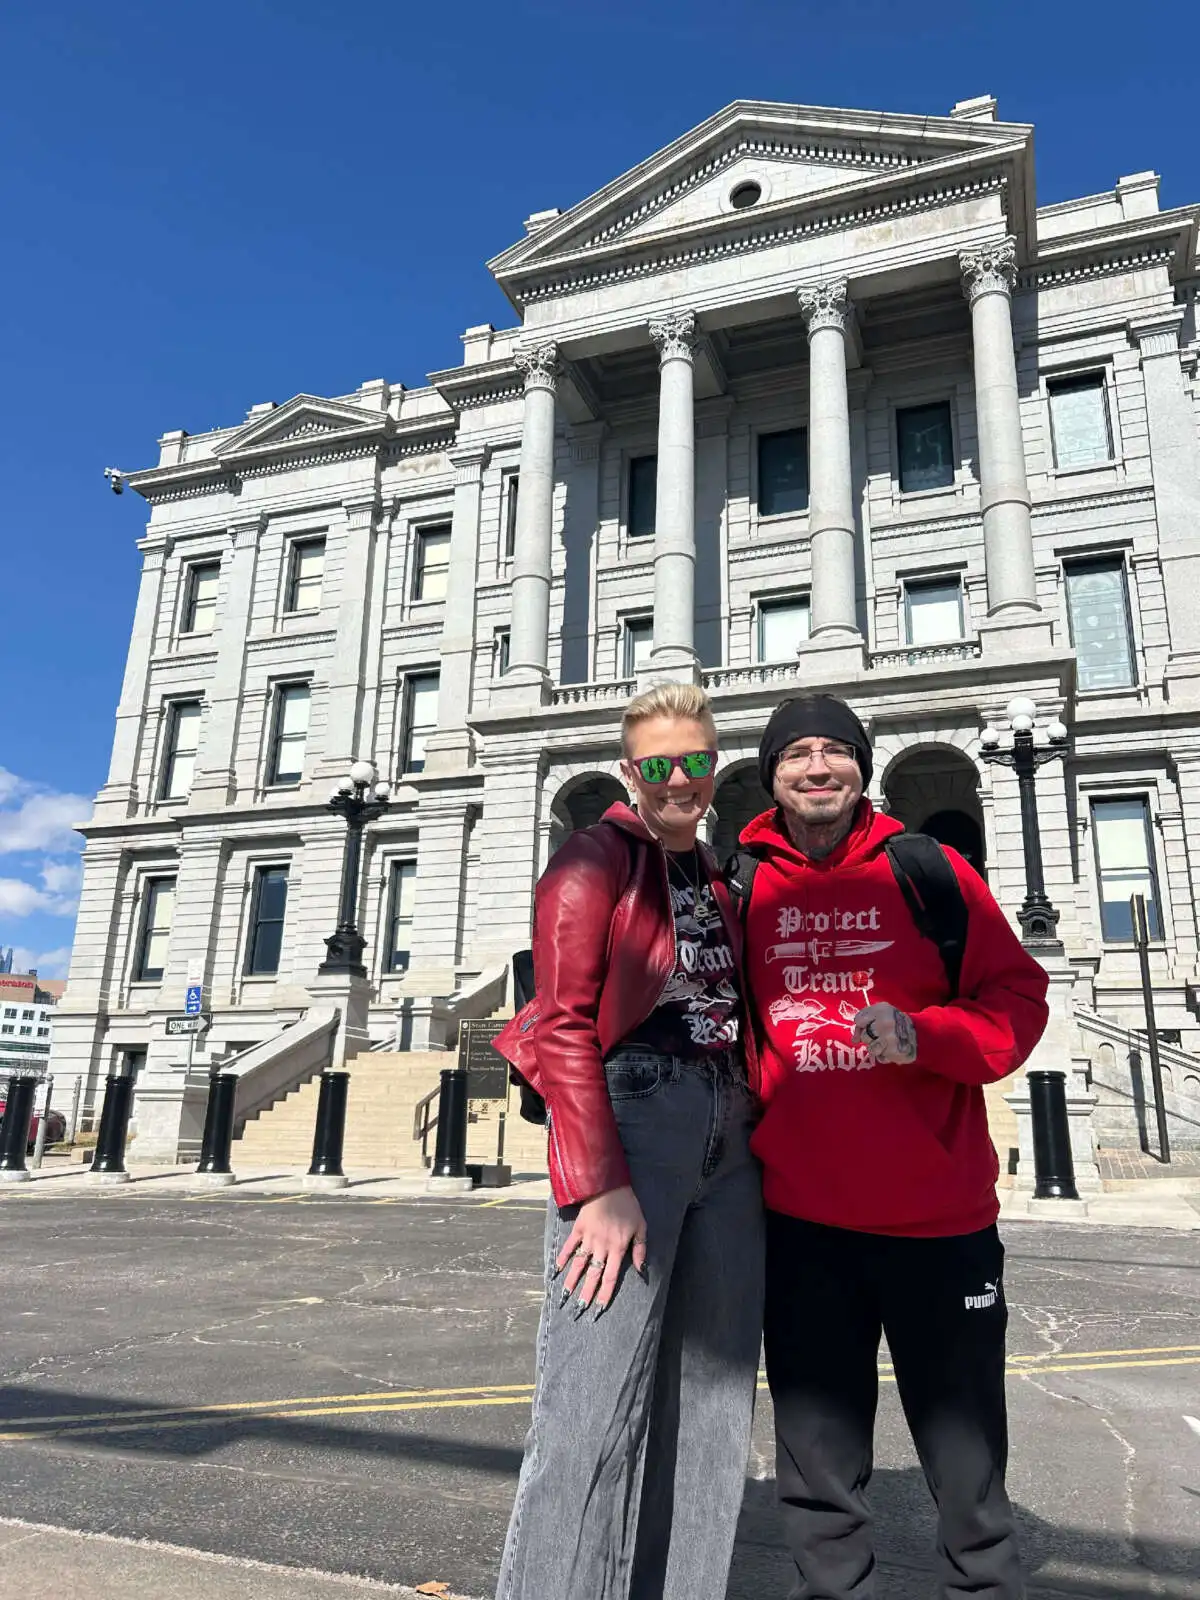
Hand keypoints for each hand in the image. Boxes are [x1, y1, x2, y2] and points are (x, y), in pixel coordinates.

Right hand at [555, 1185, 647, 1314]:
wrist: (608, 1185)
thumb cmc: (628, 1205)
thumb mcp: (641, 1226)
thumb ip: (640, 1249)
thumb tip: (641, 1270)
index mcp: (617, 1248)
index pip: (610, 1277)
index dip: (605, 1294)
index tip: (599, 1309)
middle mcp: (601, 1247)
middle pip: (593, 1275)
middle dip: (586, 1294)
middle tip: (579, 1309)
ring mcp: (588, 1238)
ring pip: (579, 1264)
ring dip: (572, 1281)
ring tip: (565, 1296)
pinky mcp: (578, 1229)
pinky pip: (569, 1246)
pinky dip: (563, 1258)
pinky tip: (557, 1270)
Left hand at [852, 1003, 916, 1063]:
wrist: (919, 1034)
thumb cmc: (895, 1023)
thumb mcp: (880, 1014)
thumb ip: (864, 1022)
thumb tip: (854, 1040)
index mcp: (882, 1009)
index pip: (859, 1020)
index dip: (863, 1025)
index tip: (871, 1024)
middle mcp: (886, 1022)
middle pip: (864, 1036)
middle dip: (871, 1037)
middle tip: (883, 1034)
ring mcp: (890, 1037)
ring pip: (871, 1049)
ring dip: (878, 1048)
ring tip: (887, 1042)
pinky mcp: (895, 1051)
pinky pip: (880, 1058)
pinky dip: (885, 1056)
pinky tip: (892, 1049)